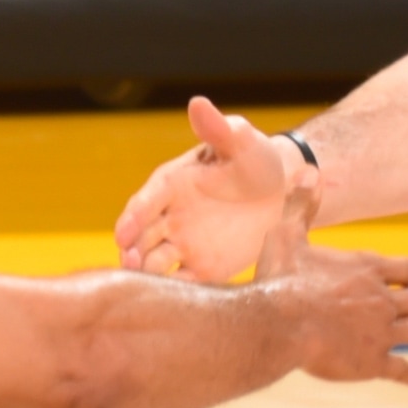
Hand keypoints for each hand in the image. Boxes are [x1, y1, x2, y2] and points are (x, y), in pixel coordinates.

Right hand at [116, 97, 297, 285]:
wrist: (284, 192)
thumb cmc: (257, 159)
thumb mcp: (241, 141)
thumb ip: (219, 129)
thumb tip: (198, 103)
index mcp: (172, 183)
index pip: (146, 201)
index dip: (133, 217)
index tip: (123, 233)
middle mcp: (170, 215)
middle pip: (142, 236)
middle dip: (132, 251)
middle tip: (128, 265)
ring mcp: (183, 243)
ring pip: (155, 261)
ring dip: (146, 273)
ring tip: (142, 286)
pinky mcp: (202, 267)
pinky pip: (183, 281)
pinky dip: (175, 292)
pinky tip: (172, 304)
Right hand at [254, 183, 407, 384]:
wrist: (279, 323)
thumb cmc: (281, 279)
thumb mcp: (289, 234)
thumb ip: (303, 205)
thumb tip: (309, 169)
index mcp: (367, 269)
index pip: (407, 269)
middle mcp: (382, 299)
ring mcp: (380, 332)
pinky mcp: (371, 362)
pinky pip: (399, 369)